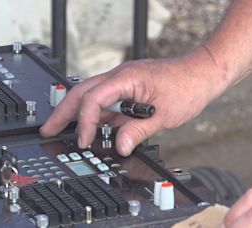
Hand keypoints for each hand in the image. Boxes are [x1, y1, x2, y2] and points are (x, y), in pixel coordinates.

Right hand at [40, 48, 225, 155]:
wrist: (203, 73)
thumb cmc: (187, 86)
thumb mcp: (163, 115)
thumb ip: (137, 131)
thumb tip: (119, 147)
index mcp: (126, 78)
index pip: (93, 100)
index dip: (85, 123)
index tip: (85, 141)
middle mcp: (120, 76)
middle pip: (81, 92)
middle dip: (62, 111)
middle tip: (49, 128)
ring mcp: (122, 81)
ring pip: (89, 94)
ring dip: (76, 112)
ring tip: (64, 129)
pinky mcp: (127, 88)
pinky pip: (104, 100)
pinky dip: (95, 114)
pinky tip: (93, 127)